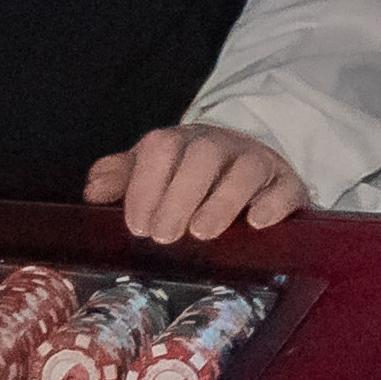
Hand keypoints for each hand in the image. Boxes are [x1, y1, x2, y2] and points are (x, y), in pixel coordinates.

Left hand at [85, 123, 302, 242]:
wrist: (252, 164)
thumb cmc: (191, 177)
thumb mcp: (152, 173)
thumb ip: (122, 178)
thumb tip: (93, 191)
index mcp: (181, 143)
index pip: (161, 149)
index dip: (146, 186)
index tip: (137, 225)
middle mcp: (220, 147)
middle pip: (204, 156)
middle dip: (180, 196)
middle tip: (164, 236)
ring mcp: (258, 162)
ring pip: (246, 168)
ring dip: (223, 200)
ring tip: (203, 232)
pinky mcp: (287, 184)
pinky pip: (286, 187)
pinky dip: (273, 204)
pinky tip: (257, 223)